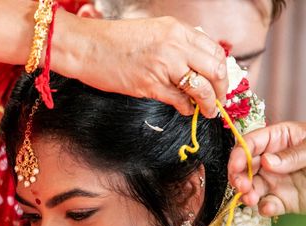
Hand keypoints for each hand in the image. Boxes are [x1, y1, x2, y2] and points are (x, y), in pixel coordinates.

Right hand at [70, 16, 226, 117]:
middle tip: (219, 100)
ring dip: (208, 103)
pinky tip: (186, 110)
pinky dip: (187, 107)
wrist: (87, 48)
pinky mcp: (150, 85)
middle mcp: (175, 46)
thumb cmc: (114, 41)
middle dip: (221, 89)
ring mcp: (163, 66)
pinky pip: (178, 100)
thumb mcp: (152, 31)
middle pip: (215, 70)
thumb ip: (175, 43)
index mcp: (177, 30)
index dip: (222, 69)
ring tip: (208, 111)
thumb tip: (194, 61)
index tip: (220, 80)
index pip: (214, 50)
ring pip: (201, 88)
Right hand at [229, 121, 305, 215]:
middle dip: (239, 177)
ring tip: (251, 200)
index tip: (236, 166)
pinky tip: (268, 208)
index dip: (240, 154)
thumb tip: (266, 162)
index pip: (252, 142)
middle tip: (242, 187)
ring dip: (248, 194)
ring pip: (253, 187)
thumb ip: (294, 155)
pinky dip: (265, 208)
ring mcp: (279, 180)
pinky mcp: (285, 200)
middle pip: (246, 166)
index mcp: (283, 138)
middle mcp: (275, 160)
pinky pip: (268, 204)